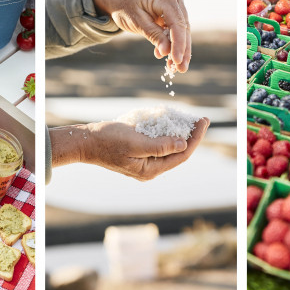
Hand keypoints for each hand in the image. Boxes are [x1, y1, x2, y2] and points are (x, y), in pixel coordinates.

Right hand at [51, 118, 209, 180]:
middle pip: (178, 153)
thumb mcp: (135, 142)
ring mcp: (143, 163)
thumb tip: (183, 144)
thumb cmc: (108, 140)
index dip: (195, 138)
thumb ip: (160, 146)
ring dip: (179, 133)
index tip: (203, 121)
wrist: (85, 142)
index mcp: (150, 170)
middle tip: (200, 119)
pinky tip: (170, 122)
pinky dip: (166, 133)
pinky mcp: (138, 155)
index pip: (182, 155)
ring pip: (169, 148)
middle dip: (190, 136)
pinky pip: (158, 144)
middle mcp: (149, 170)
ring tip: (189, 120)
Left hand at [93, 0, 191, 72]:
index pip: (177, 23)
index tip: (177, 61)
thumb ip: (153, 35)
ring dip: (178, 48)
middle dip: (182, 50)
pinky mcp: (172, 10)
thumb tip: (167, 52)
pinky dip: (171, 42)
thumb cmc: (123, 5)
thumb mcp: (136, 22)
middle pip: (183, 27)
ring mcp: (175, 2)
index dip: (179, 44)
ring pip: (181, 29)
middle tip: (181, 69)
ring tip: (175, 68)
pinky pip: (175, 28)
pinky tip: (166, 57)